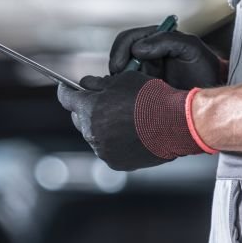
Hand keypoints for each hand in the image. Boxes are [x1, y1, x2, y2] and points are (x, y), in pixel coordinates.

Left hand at [57, 72, 215, 171]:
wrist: (175, 124)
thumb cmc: (151, 97)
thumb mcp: (123, 79)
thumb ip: (98, 84)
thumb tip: (85, 85)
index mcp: (90, 108)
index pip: (66, 98)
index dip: (65, 90)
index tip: (66, 87)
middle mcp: (91, 131)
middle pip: (78, 118)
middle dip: (86, 108)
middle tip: (100, 102)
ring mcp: (102, 149)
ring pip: (92, 134)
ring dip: (100, 126)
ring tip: (120, 118)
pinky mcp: (115, 162)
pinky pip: (106, 148)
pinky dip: (112, 140)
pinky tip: (128, 132)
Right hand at [109, 27, 226, 89]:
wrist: (210, 98)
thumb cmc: (205, 71)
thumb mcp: (191, 49)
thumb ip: (166, 40)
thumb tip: (138, 48)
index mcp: (156, 41)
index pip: (129, 39)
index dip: (120, 51)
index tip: (119, 66)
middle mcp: (148, 55)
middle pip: (119, 56)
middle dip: (116, 67)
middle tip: (117, 81)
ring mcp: (144, 73)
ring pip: (120, 74)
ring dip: (119, 82)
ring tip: (126, 91)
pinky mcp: (142, 91)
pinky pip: (125, 90)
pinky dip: (123, 94)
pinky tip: (130, 99)